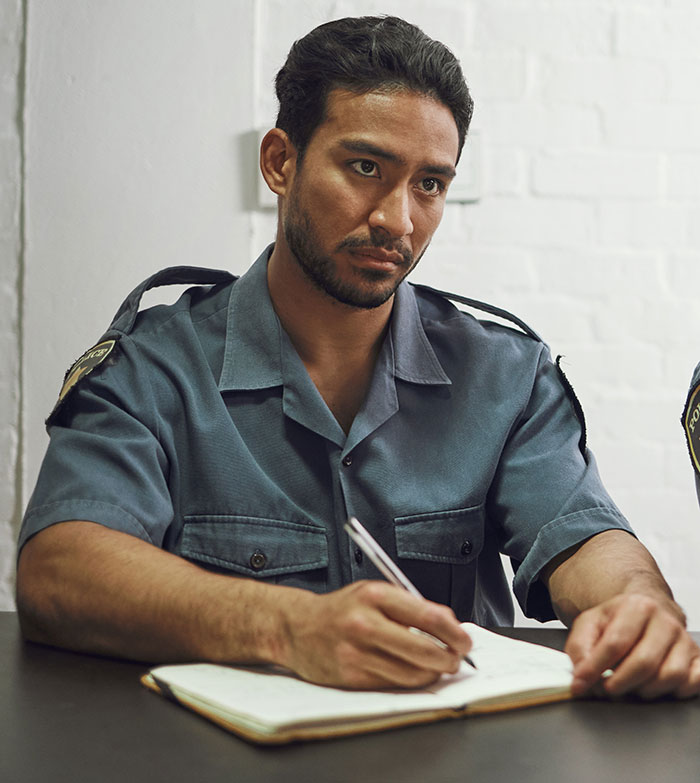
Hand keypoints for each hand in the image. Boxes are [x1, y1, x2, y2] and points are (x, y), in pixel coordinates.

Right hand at [278, 580, 471, 689]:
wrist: (297, 627)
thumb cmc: (342, 610)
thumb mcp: (374, 594)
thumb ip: (410, 607)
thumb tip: (450, 627)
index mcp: (375, 596)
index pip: (429, 616)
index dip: (455, 632)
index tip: (465, 640)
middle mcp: (365, 623)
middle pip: (425, 650)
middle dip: (450, 659)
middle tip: (456, 659)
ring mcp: (357, 653)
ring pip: (413, 674)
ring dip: (432, 673)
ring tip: (435, 666)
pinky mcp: (351, 677)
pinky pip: (393, 685)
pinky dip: (409, 682)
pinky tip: (410, 672)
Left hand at [565, 593, 699, 699]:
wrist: (645, 612)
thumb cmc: (617, 621)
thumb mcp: (590, 624)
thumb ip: (579, 649)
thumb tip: (579, 679)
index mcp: (636, 606)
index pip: (615, 643)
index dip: (595, 667)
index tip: (581, 683)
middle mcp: (665, 621)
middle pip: (644, 662)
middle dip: (621, 682)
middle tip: (608, 688)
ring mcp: (684, 640)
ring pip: (670, 676)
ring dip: (646, 689)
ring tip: (631, 685)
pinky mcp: (698, 657)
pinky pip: (693, 682)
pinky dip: (675, 691)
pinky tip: (656, 686)